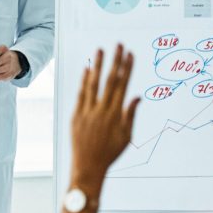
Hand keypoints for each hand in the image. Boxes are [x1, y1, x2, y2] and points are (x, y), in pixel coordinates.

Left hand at [71, 45, 139, 191]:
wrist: (88, 167)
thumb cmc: (109, 154)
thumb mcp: (126, 137)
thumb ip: (130, 115)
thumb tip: (137, 96)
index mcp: (115, 115)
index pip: (123, 86)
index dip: (127, 69)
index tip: (130, 54)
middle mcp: (101, 111)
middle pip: (110, 81)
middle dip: (115, 61)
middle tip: (118, 45)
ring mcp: (87, 112)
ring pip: (93, 84)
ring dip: (98, 66)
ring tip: (100, 50)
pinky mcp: (75, 116)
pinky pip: (80, 95)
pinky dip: (83, 81)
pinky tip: (87, 69)